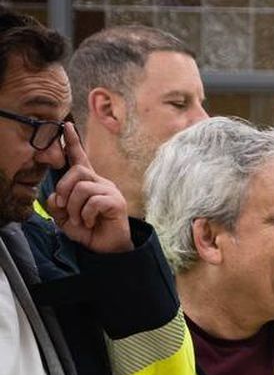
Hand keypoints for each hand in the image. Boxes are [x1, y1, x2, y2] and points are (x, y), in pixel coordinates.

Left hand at [47, 122, 131, 253]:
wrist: (106, 248)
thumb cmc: (87, 230)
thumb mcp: (64, 218)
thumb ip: (56, 205)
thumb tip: (56, 196)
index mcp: (88, 183)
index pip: (79, 158)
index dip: (72, 143)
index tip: (66, 126)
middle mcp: (101, 182)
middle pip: (77, 171)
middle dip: (64, 189)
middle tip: (65, 209)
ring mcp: (110, 191)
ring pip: (82, 188)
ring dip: (74, 208)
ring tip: (80, 220)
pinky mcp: (117, 202)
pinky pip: (94, 202)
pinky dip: (86, 215)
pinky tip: (90, 223)